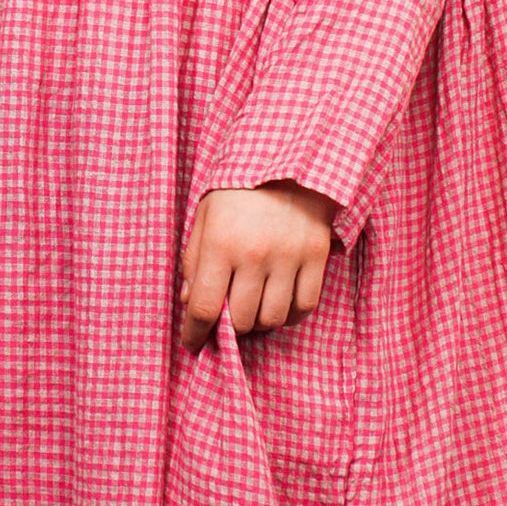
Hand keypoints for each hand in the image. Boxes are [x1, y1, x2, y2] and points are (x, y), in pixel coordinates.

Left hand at [178, 179, 336, 354]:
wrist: (289, 162)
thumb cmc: (239, 191)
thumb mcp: (205, 216)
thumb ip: (194, 260)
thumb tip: (190, 301)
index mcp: (221, 243)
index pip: (205, 307)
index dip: (195, 333)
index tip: (192, 342)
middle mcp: (255, 254)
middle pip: (240, 319)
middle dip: (229, 326)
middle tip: (227, 316)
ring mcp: (289, 256)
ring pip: (272, 318)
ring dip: (259, 321)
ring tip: (253, 307)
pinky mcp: (316, 256)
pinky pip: (304, 306)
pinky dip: (290, 315)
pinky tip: (279, 303)